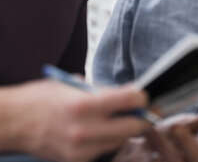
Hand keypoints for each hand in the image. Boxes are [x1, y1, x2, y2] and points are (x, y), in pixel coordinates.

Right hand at [11, 80, 150, 161]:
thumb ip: (101, 91)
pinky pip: (105, 149)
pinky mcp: (77, 160)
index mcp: (85, 104)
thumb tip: (127, 93)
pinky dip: (109, 139)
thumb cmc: (41, 98)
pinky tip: (102, 130)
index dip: (142, 97)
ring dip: (126, 129)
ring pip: (122, 140)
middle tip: (144, 110)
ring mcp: (82, 148)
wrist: (12, 122)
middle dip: (142, 117)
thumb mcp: (72, 85)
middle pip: (134, 126)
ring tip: (122, 118)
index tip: (143, 95)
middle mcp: (86, 129)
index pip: (131, 100)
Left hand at [142, 109, 197, 161]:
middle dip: (187, 142)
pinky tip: (141, 143)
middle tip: (176, 127)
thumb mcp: (187, 125)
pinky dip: (146, 155)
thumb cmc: (172, 135)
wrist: (146, 150)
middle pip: (197, 158)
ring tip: (152, 130)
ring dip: (163, 146)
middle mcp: (192, 161)